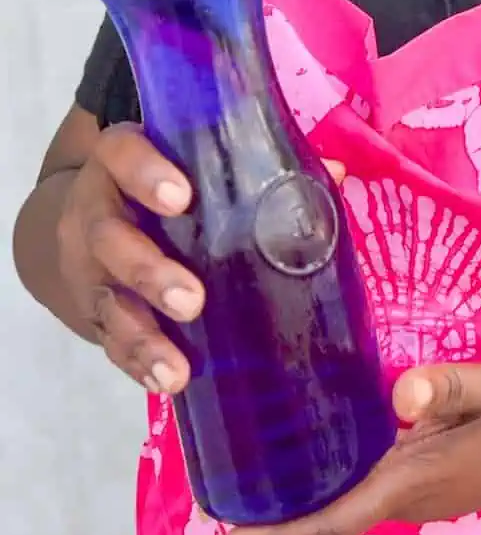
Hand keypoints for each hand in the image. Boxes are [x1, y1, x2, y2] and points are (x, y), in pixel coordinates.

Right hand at [57, 139, 347, 395]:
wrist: (87, 220)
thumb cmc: (165, 183)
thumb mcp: (194, 163)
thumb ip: (261, 165)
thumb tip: (338, 172)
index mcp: (123, 159)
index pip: (122, 153)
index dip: (146, 173)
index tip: (182, 197)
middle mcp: (97, 210)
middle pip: (110, 237)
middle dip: (149, 271)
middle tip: (192, 300)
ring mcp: (87, 265)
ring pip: (106, 297)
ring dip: (142, 334)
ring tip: (176, 367)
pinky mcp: (91, 310)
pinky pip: (108, 339)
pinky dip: (136, 363)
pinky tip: (166, 381)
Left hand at [225, 356, 480, 534]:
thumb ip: (448, 385)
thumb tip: (400, 392)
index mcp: (420, 481)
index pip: (337, 519)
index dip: (282, 533)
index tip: (230, 532)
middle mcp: (419, 499)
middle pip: (337, 519)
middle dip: (283, 518)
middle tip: (228, 494)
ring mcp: (433, 497)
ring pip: (357, 508)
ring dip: (311, 502)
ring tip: (264, 474)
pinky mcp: (444, 483)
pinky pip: (378, 493)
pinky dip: (342, 486)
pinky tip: (328, 453)